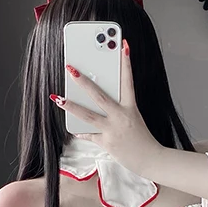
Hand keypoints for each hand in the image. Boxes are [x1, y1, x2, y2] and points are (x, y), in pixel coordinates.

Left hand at [50, 39, 162, 177]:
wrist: (150, 161)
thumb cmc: (142, 139)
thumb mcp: (134, 119)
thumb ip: (119, 110)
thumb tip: (98, 102)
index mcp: (131, 108)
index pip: (128, 81)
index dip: (126, 63)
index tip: (123, 45)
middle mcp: (121, 117)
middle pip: (99, 96)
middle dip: (84, 82)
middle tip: (71, 69)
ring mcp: (113, 130)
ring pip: (88, 115)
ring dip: (71, 106)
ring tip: (57, 97)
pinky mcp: (106, 143)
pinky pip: (89, 135)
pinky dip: (80, 132)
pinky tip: (72, 128)